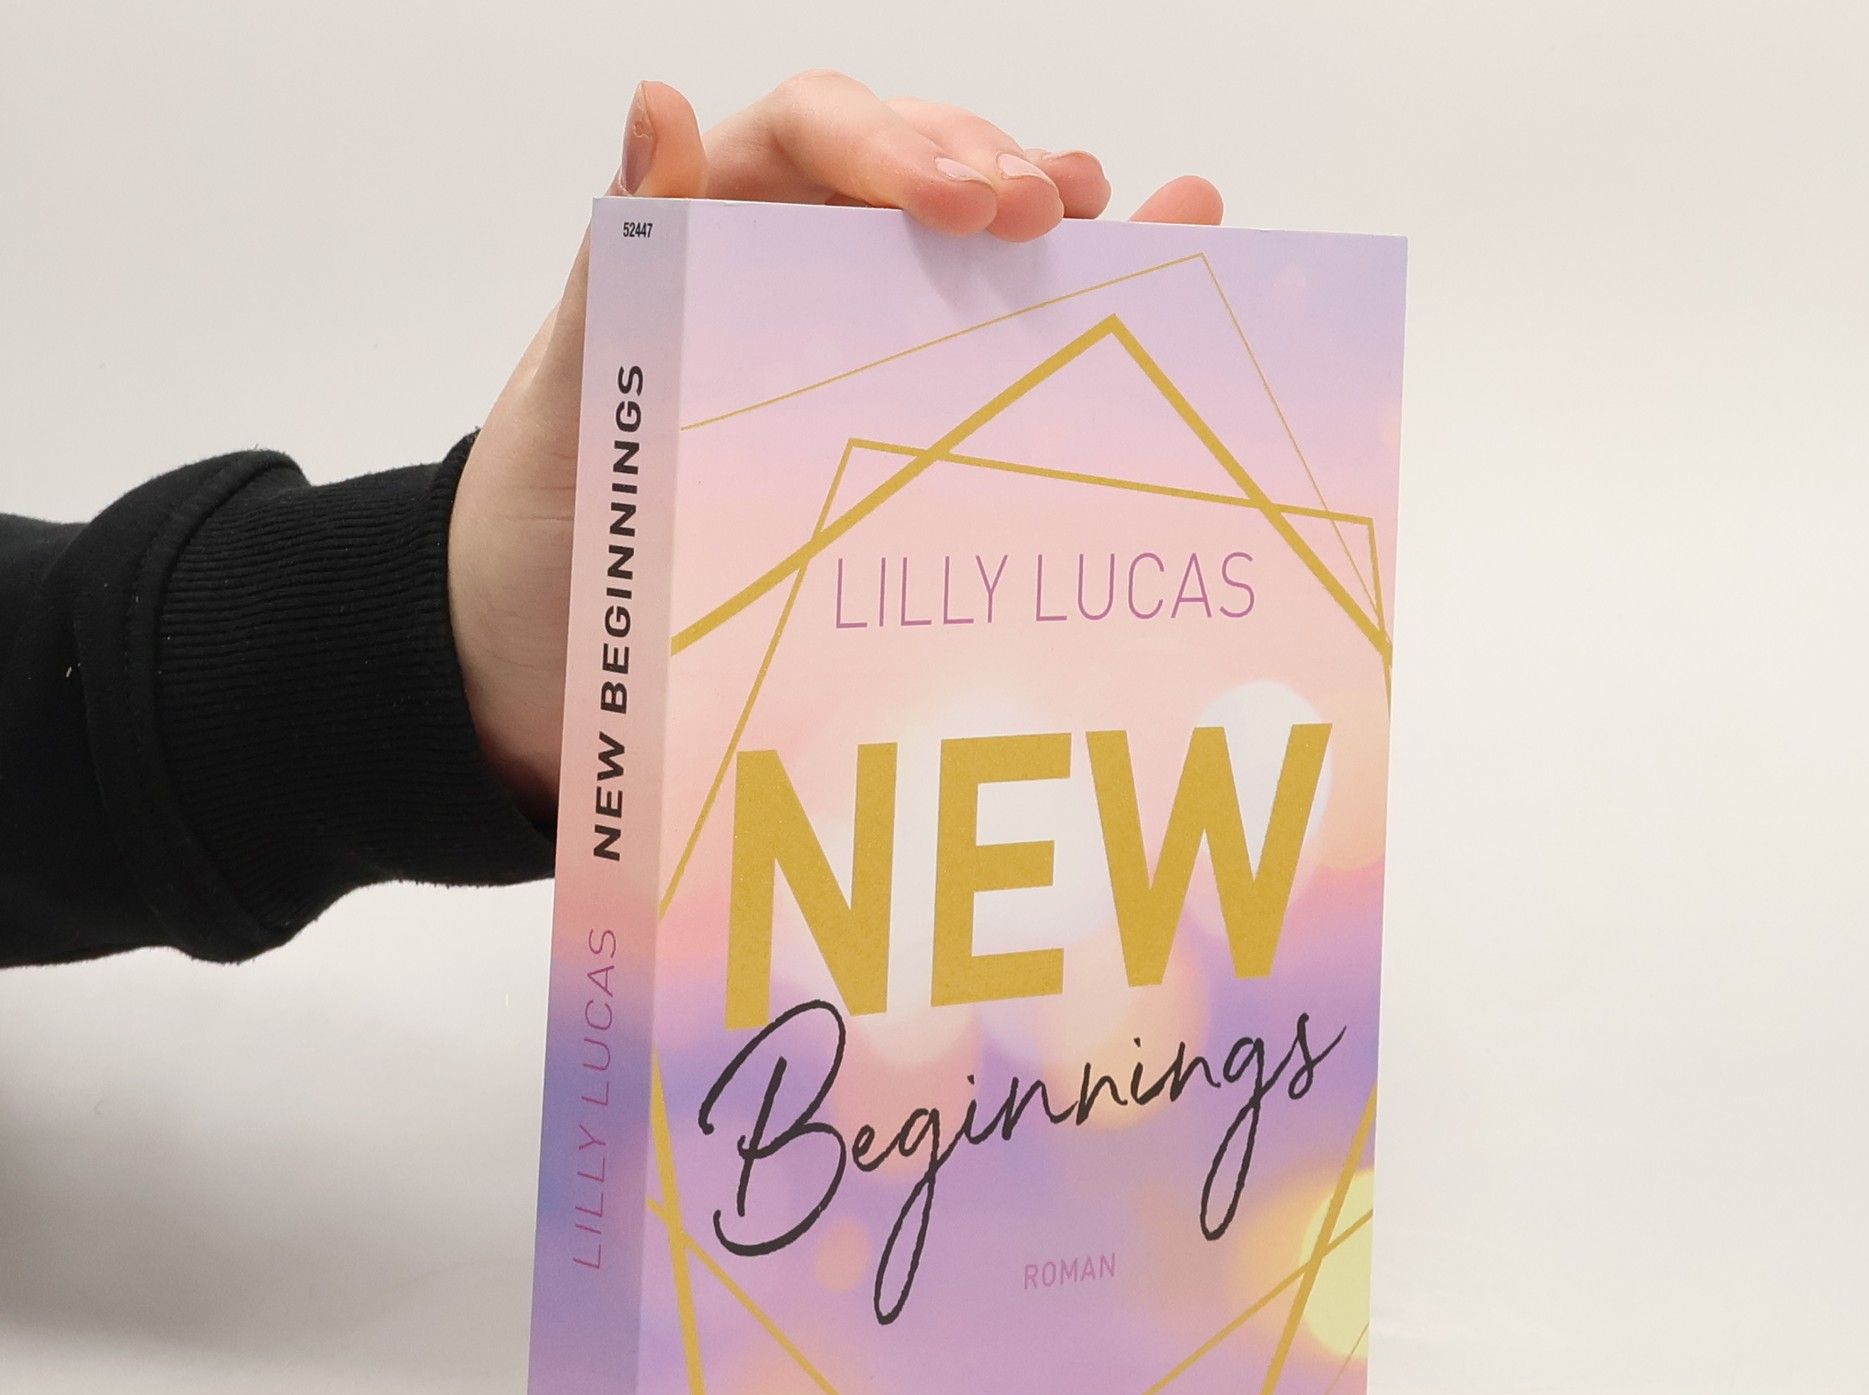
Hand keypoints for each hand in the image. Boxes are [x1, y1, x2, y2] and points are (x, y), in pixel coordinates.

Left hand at [448, 73, 1223, 818]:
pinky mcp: (900, 418)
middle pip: (913, 170)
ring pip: (969, 246)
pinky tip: (1149, 258)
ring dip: (1056, 214)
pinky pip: (991, 342)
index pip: (816, 138)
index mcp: (710, 229)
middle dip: (987, 172)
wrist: (553, 650)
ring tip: (1127, 211)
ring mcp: (857, 339)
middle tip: (1049, 214)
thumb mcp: (573, 390)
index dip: (894, 145)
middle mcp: (794, 265)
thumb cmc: (550, 519)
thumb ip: (620, 256)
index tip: (957, 203)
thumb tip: (659, 102)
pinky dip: (1071, 299)